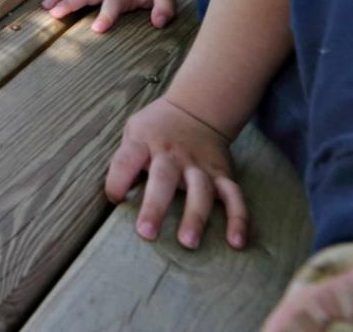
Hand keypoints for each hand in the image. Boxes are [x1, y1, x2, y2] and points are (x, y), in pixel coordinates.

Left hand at [107, 96, 247, 249]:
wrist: (196, 109)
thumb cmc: (156, 129)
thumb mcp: (133, 132)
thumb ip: (125, 161)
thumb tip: (116, 198)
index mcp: (144, 142)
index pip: (125, 161)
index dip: (117, 181)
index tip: (115, 200)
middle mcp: (172, 154)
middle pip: (163, 178)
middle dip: (155, 206)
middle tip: (146, 233)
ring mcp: (199, 164)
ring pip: (200, 190)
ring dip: (195, 217)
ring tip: (188, 242)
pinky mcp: (222, 174)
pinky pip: (234, 196)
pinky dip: (238, 219)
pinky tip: (237, 242)